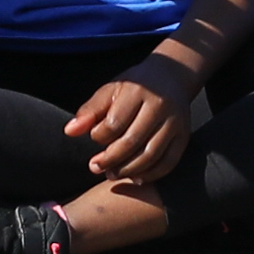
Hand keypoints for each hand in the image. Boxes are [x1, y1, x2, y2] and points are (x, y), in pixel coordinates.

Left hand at [60, 56, 202, 187]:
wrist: (171, 76)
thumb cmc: (134, 86)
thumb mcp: (110, 90)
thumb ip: (90, 111)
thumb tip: (69, 131)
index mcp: (137, 91)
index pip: (115, 122)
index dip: (99, 136)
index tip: (93, 138)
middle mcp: (159, 106)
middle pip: (132, 141)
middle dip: (111, 160)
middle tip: (95, 168)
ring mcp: (174, 122)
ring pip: (151, 155)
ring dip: (128, 170)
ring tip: (112, 174)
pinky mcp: (184, 135)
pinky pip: (169, 162)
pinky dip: (152, 174)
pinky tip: (136, 177)